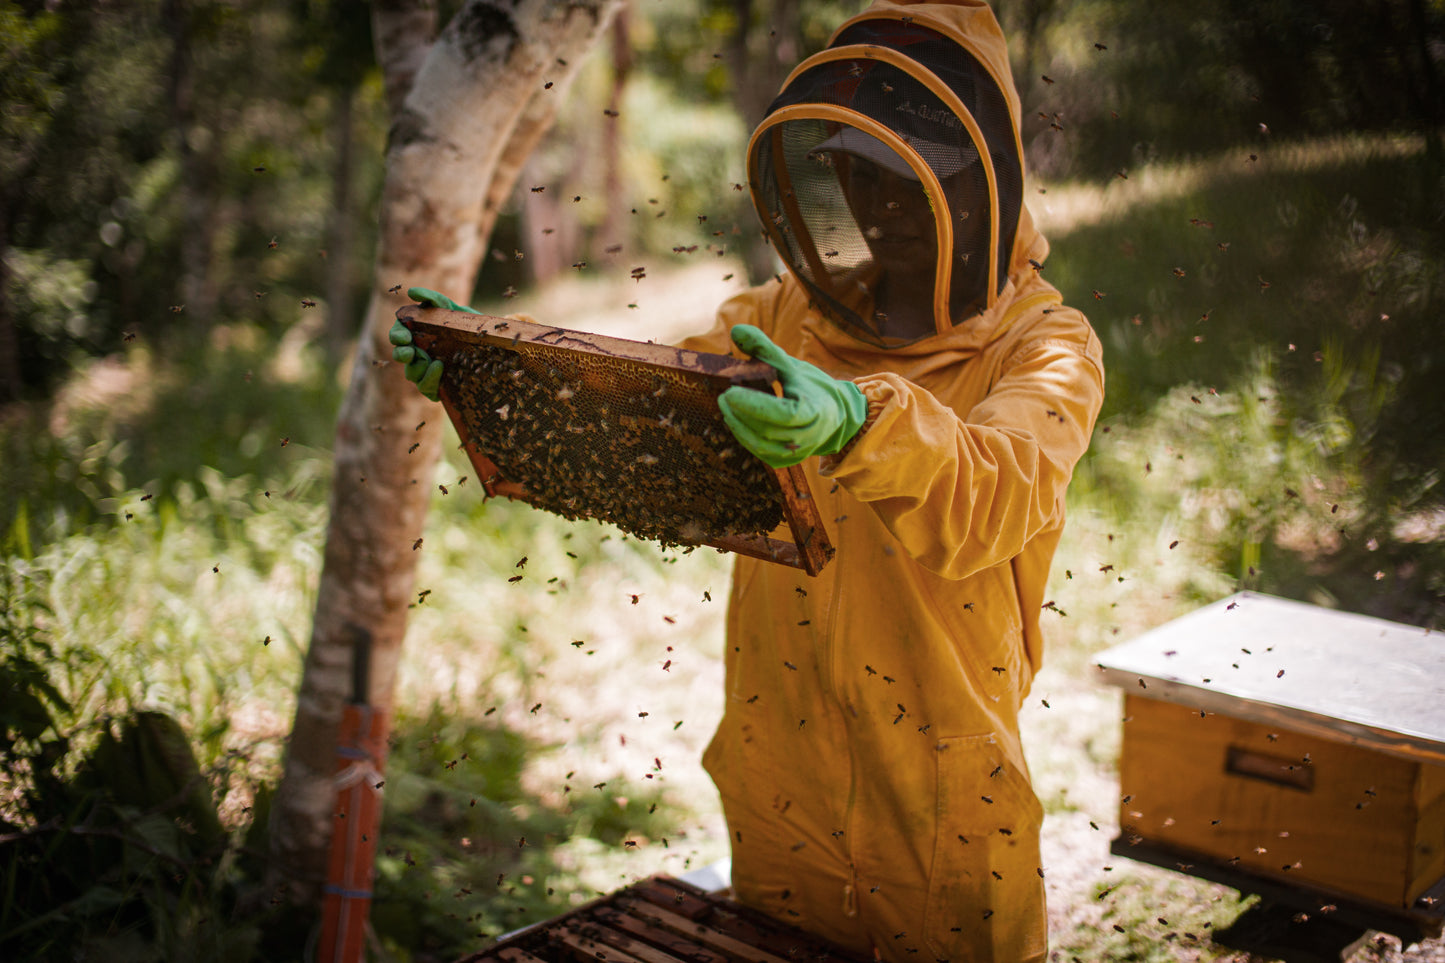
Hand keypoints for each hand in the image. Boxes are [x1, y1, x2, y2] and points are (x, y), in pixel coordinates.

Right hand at [390, 288, 477, 400]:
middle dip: (401, 354)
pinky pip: (427, 389)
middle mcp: (418, 353)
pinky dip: (431, 381)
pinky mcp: (439, 386)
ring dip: (418, 369)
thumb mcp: (451, 309)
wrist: (489, 341)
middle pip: (400, 356)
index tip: (404, 337)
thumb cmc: (464, 323)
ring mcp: (427, 370)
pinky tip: (441, 370)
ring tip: (436, 362)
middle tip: (409, 353)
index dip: (397, 336)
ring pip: (412, 375)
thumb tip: (412, 293)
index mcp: (415, 334)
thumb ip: (433, 299)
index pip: (398, 335)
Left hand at [717, 325, 867, 467]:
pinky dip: (744, 435)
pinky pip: (760, 451)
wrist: (836, 415)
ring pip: (760, 445)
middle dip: (740, 414)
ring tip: (726, 406)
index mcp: (813, 412)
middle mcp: (806, 437)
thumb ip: (764, 348)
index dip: (754, 404)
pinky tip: (735, 419)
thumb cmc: (811, 387)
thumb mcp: (791, 365)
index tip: (731, 391)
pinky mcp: (784, 461)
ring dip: (738, 426)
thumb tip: (736, 330)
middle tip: (723, 395)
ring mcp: (795, 453)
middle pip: (766, 431)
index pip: (781, 413)